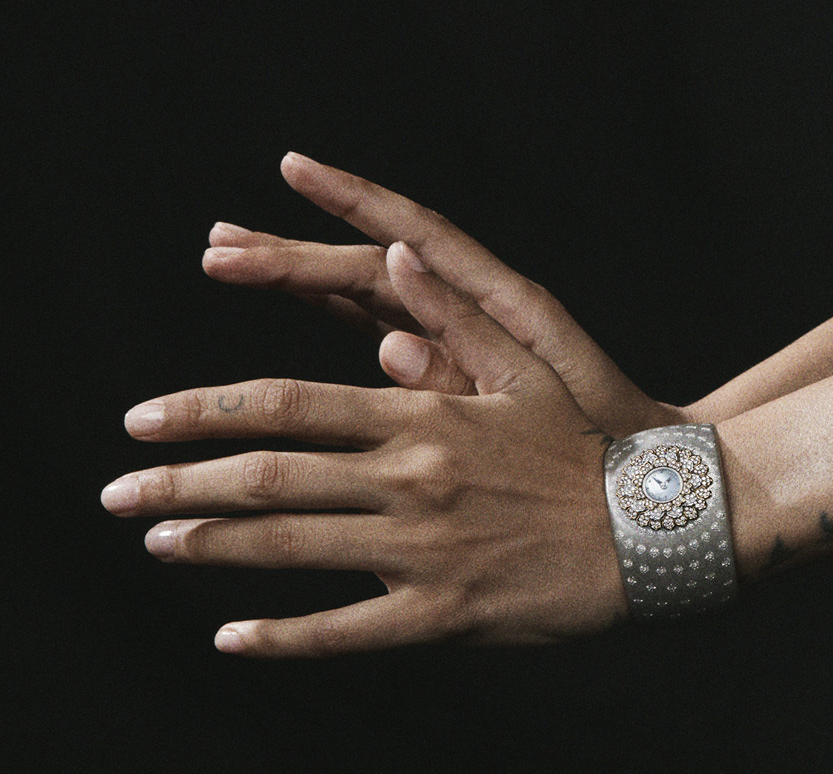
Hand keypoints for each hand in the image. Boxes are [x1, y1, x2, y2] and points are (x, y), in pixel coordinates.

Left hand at [103, 241, 631, 653]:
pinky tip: (231, 636)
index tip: (145, 417)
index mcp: (426, 415)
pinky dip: (280, 637)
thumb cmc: (588, 442)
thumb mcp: (527, 365)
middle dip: (180, 481)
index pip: (291, 406)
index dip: (209, 411)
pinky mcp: (443, 614)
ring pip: (292, 548)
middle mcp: (415, 479)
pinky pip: (344, 631)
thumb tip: (395, 258)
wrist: (655, 529)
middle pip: (272, 477)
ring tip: (155, 541)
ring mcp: (425, 550)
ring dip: (212, 545)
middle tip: (116, 488)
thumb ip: (452, 314)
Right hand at [206, 154, 683, 435]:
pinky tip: (282, 291)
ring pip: (364, 288)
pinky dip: (327, 303)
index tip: (293, 167)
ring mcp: (460, 331)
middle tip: (217, 246)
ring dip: (296, 271)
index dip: (353, 200)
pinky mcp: (451, 364)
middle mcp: (476, 305)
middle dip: (294, 251)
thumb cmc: (599, 438)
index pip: (414, 237)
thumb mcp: (534, 406)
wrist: (641, 478)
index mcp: (502, 303)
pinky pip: (377, 321)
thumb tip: (386, 343)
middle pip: (370, 265)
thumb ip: (461, 374)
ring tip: (222, 255)